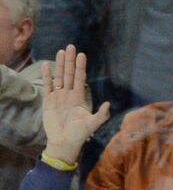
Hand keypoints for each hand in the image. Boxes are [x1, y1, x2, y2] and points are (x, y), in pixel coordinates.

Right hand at [40, 46, 108, 165]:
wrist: (64, 142)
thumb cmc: (79, 134)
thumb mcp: (92, 124)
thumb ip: (101, 115)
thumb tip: (108, 104)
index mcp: (79, 98)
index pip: (80, 78)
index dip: (81, 67)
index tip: (81, 54)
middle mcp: (69, 95)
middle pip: (69, 74)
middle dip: (70, 61)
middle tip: (70, 46)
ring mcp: (58, 96)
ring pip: (59, 77)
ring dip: (60, 64)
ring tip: (61, 51)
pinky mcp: (48, 100)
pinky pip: (48, 85)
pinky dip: (47, 75)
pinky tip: (46, 65)